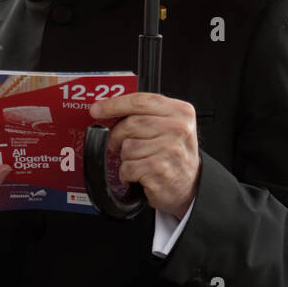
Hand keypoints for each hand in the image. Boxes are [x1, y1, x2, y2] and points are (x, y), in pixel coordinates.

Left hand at [89, 93, 200, 218]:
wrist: (190, 185)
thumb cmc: (174, 154)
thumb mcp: (170, 126)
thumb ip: (146, 114)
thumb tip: (108, 109)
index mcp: (180, 112)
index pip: (140, 101)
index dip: (114, 104)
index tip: (97, 109)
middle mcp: (178, 129)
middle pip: (130, 124)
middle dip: (117, 136)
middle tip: (117, 144)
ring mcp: (170, 150)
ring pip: (127, 147)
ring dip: (126, 158)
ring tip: (139, 162)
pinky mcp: (160, 170)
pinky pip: (128, 167)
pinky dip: (127, 174)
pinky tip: (139, 175)